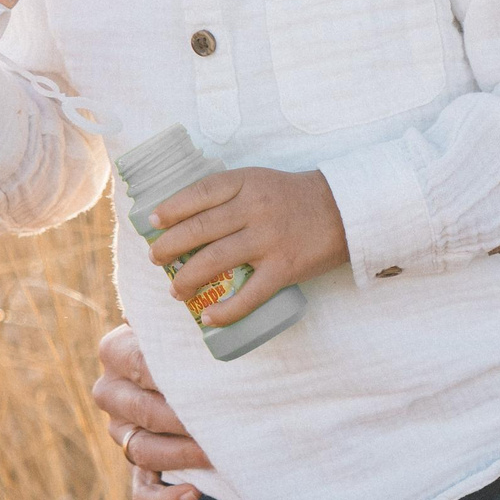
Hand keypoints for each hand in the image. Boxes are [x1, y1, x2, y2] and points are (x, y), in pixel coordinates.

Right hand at [91, 324, 208, 499]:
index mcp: (114, 351)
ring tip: (215, 453)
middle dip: (184, 418)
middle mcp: (110, 392)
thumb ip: (176, 308)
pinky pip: (141, 492)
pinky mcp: (134, 466)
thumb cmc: (185, 338)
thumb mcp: (177, 319)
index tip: (209, 379)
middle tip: (223, 419)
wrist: (184, 369)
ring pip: (142, 451)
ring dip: (181, 455)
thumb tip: (185, 288)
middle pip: (143, 411)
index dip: (173, 375)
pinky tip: (193, 493)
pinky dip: (165, 499)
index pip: (140, 364)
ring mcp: (119, 432)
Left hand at [145, 167, 349, 326]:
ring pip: (215, 260)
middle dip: (169, 247)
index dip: (171, 209)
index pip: (199, 193)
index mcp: (246, 183)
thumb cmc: (297, 198)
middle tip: (156, 259)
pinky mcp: (284, 268)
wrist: (346, 210)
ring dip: (188, 278)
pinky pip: (249, 294)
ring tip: (175, 290)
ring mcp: (269, 239)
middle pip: (199, 229)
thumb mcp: (262, 182)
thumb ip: (231, 194)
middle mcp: (254, 209)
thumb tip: (188, 219)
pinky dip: (226, 309)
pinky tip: (209, 317)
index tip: (152, 222)